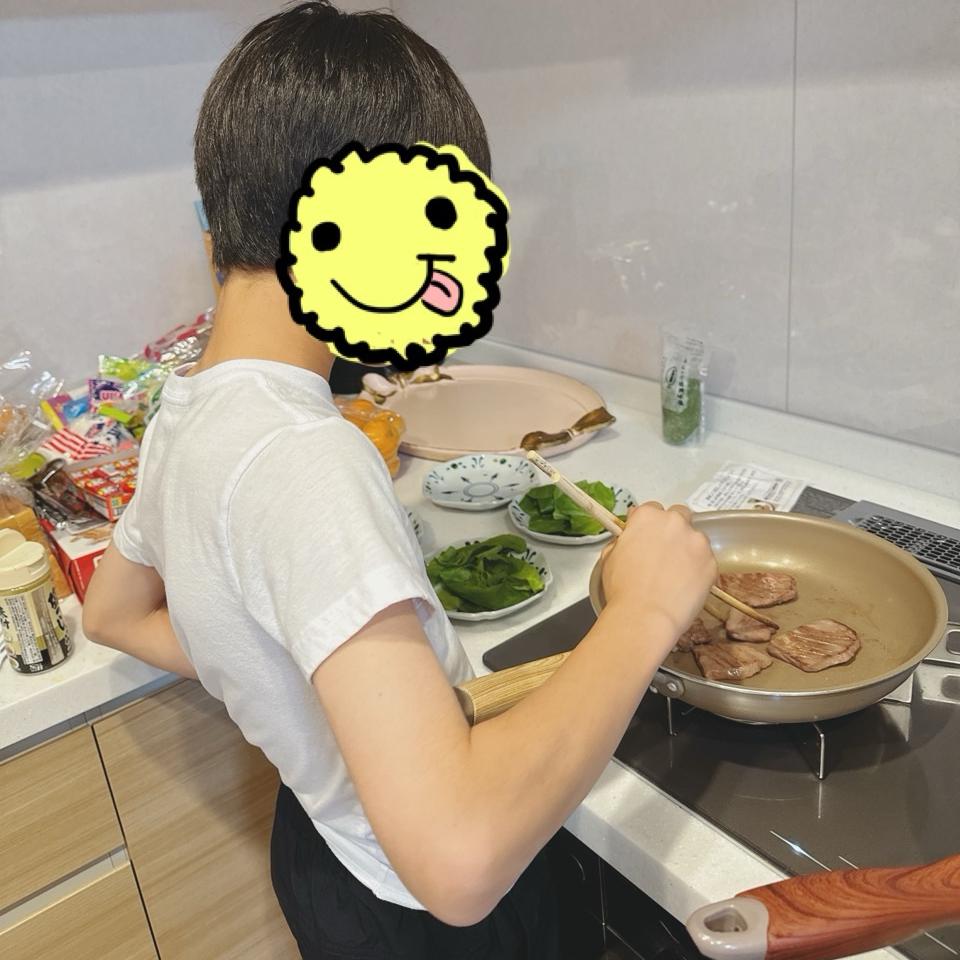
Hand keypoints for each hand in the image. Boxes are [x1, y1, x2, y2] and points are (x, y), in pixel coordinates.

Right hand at [600, 501, 716, 642]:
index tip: (647, 537)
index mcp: (647, 516)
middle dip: (673, 529)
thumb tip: (630, 539)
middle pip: (679, 515)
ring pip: (695, 538)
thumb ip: (624, 540)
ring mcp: (697, 541)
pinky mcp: (712, 562)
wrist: (646, 616)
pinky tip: (685, 585)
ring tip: (676, 574)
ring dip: (688, 549)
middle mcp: (675, 522)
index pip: (652, 509)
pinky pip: (706, 560)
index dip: (648, 525)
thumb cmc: (623, 589)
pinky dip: (698, 569)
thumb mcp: (610, 557)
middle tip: (664, 553)